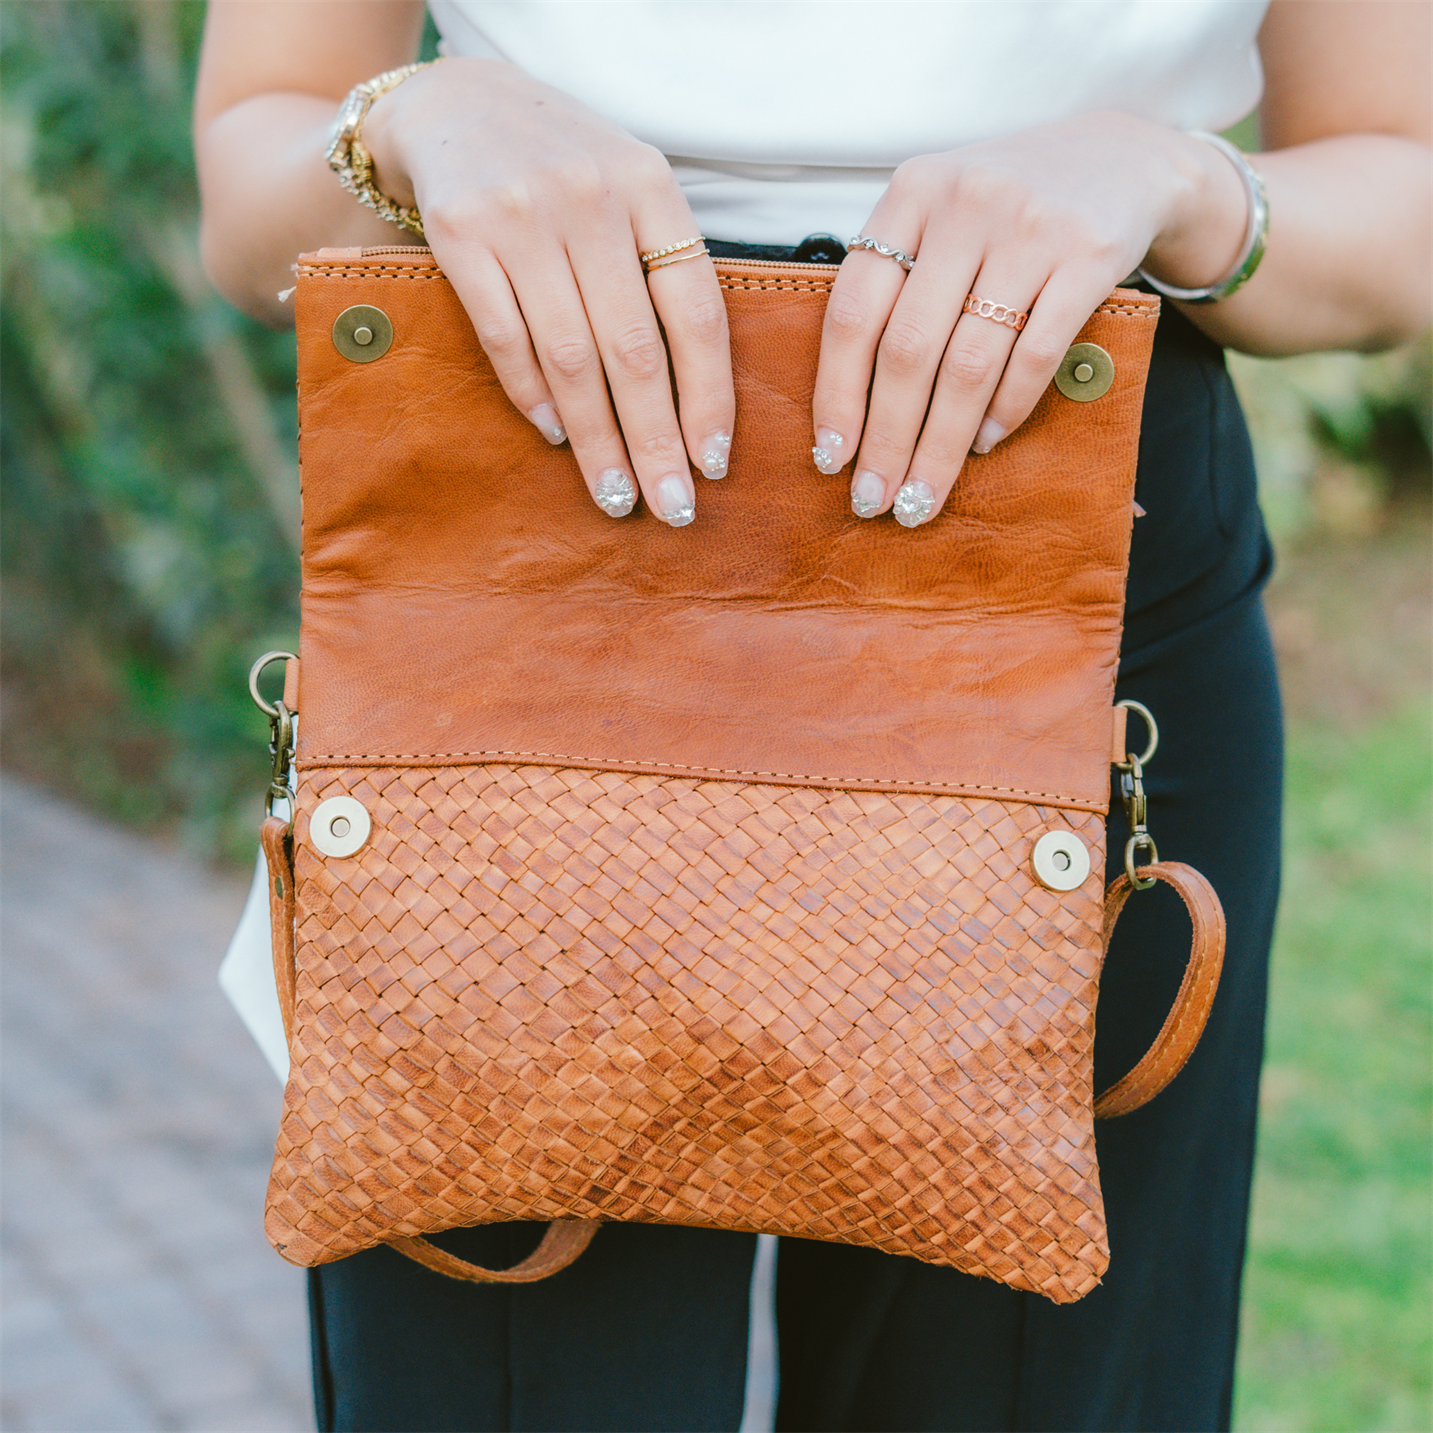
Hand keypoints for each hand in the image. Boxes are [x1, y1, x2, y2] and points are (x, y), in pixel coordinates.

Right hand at [363, 58, 733, 524]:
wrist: (455, 105)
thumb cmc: (563, 170)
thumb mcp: (629, 192)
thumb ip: (663, 270)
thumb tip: (694, 404)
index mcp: (652, 187)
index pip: (697, 313)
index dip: (709, 398)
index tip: (713, 464)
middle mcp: (591, 197)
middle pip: (636, 350)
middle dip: (657, 442)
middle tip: (671, 507)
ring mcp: (521, 213)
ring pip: (572, 356)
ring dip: (597, 439)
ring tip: (614, 495)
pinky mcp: (459, 232)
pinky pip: (506, 338)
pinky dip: (533, 396)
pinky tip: (556, 437)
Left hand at [810, 112, 1248, 524]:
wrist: (1125, 158)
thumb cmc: (1007, 210)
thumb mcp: (941, 214)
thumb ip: (896, 280)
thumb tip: (847, 406)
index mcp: (911, 194)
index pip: (854, 310)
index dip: (836, 393)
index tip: (829, 458)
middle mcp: (964, 204)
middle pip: (907, 349)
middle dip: (886, 439)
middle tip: (875, 501)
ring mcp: (1029, 228)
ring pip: (968, 363)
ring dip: (940, 445)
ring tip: (923, 494)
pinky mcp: (1087, 255)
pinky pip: (1034, 355)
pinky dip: (1004, 410)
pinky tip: (984, 443)